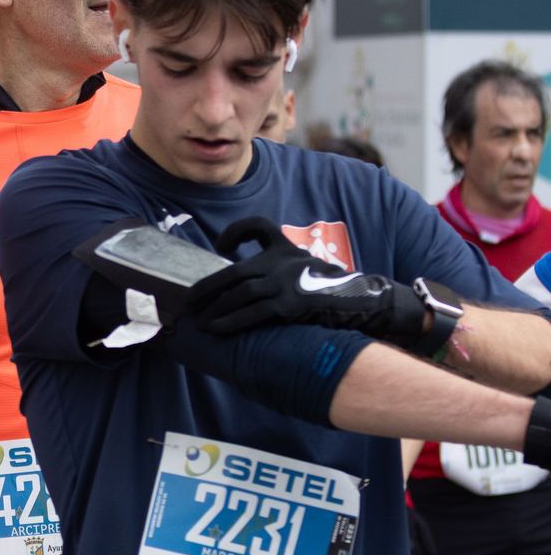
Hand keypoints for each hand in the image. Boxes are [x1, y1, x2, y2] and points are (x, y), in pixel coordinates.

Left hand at [185, 217, 423, 337]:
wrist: (364, 303)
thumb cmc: (330, 288)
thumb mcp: (306, 266)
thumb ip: (280, 267)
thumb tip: (244, 286)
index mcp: (287, 248)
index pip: (259, 226)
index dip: (236, 232)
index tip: (222, 245)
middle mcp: (283, 262)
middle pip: (234, 272)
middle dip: (207, 288)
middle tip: (189, 301)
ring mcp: (286, 283)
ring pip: (239, 294)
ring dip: (215, 309)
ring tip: (199, 320)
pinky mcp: (290, 305)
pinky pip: (252, 313)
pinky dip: (230, 321)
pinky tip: (216, 329)